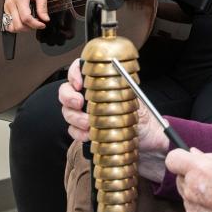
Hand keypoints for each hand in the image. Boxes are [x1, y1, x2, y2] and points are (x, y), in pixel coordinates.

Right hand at [2, 0, 48, 30]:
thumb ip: (43, 6)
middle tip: (37, 23)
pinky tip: (25, 21)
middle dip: (29, 28)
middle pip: (18, 25)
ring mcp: (7, 7)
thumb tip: (45, 19)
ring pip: (11, 26)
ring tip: (31, 23)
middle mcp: (11, 4)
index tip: (43, 24)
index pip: (26, 18)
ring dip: (22, 28)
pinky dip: (17, 25)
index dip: (35, 24)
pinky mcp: (6, 9)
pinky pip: (9, 22)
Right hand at [58, 60, 169, 179]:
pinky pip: (72, 130)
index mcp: (101, 84)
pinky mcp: (84, 131)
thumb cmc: (143, 118)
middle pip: (66, 91)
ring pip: (68, 111)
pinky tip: (87, 135)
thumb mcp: (140, 100)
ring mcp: (84, 114)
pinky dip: (77, 133)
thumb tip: (127, 79)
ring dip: (75, 118)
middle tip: (79, 104)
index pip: (79, 70)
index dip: (74, 74)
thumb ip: (131, 88)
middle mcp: (89, 97)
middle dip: (69, 97)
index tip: (78, 83)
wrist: (146, 141)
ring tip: (87, 124)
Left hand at [165, 148, 211, 211]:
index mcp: (201, 170)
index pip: (173, 159)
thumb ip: (210, 159)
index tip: (189, 161)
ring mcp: (192, 211)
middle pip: (180, 179)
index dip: (181, 159)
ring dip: (199, 196)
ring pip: (187, 197)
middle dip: (192, 178)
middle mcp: (192, 190)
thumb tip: (193, 153)